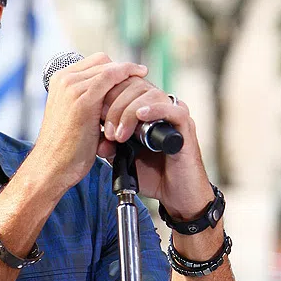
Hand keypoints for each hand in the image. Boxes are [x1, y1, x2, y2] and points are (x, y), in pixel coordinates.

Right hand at [34, 53, 147, 192]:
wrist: (53, 166)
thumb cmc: (65, 147)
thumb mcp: (75, 115)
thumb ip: (90, 101)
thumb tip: (116, 97)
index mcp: (59, 81)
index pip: (95, 62)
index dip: (115, 69)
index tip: (131, 78)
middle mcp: (63, 80)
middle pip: (103, 62)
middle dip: (124, 71)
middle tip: (141, 82)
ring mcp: (72, 87)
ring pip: (110, 68)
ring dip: (128, 77)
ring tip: (142, 89)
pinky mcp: (84, 100)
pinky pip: (112, 77)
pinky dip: (128, 77)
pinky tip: (140, 82)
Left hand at [97, 75, 213, 219]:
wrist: (176, 195)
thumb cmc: (151, 174)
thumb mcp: (122, 157)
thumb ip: (110, 146)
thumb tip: (98, 142)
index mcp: (143, 108)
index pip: (123, 84)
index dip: (107, 95)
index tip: (94, 115)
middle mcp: (159, 106)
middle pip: (134, 85)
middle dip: (114, 106)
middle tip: (107, 131)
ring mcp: (173, 114)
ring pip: (150, 94)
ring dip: (129, 112)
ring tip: (119, 136)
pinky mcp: (186, 126)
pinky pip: (173, 109)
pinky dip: (154, 109)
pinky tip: (140, 116)